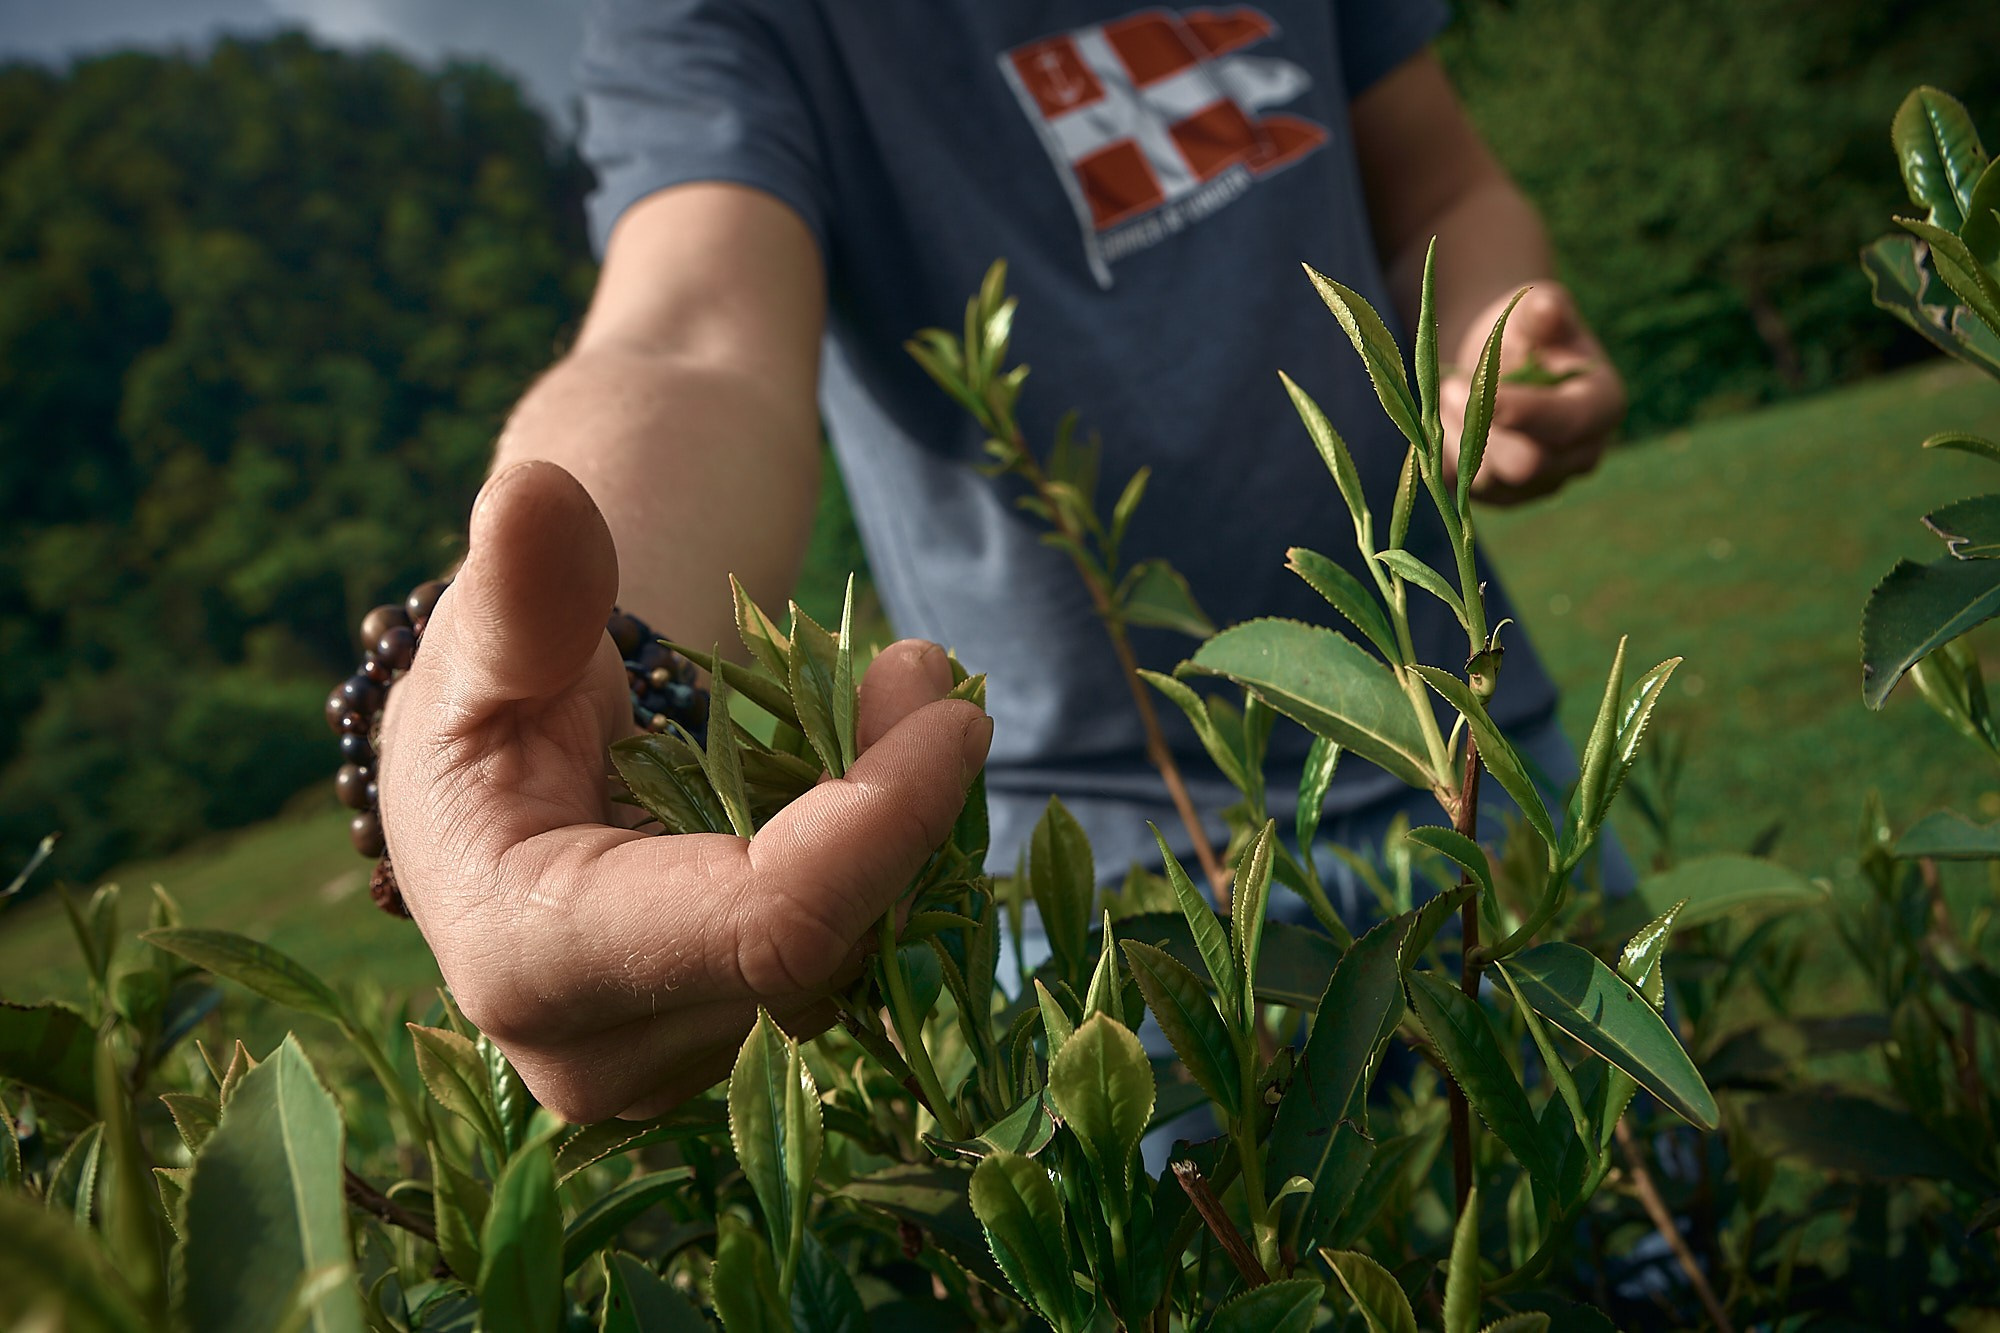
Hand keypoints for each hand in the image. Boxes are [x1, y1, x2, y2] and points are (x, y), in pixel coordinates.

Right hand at [376, 460, 990, 1120]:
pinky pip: (850, 969)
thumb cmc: (487, 700)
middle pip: (825, 955)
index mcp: (530, 961)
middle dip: (901, 809)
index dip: (881, 823)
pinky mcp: (730, 1052)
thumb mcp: (489, 634)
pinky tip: (873, 779)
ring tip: (894, 697)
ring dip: (902, 834)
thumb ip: (520, 584)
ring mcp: (675, 1071)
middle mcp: (604, 1057)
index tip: (956, 707)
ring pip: (855, 968)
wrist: (499, 787)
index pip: (764, 927)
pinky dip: (883, 869)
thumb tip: (532, 492)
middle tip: (919, 668)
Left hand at [1440, 283, 1624, 504]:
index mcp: (1602, 407)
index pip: (1566, 423)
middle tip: (1451, 388)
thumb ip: (1543, 311)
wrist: (1504, 363)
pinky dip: (1446, 454)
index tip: (1480, 390)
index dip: (1522, 410)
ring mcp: (1543, 484)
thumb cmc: (1528, 332)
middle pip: (1526, 465)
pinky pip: (1464, 490)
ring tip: (1448, 395)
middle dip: (1479, 425)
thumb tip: (1545, 307)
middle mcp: (1580, 456)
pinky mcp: (1504, 497)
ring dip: (1456, 436)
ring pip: (1488, 480)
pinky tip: (1445, 420)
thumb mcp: (1537, 310)